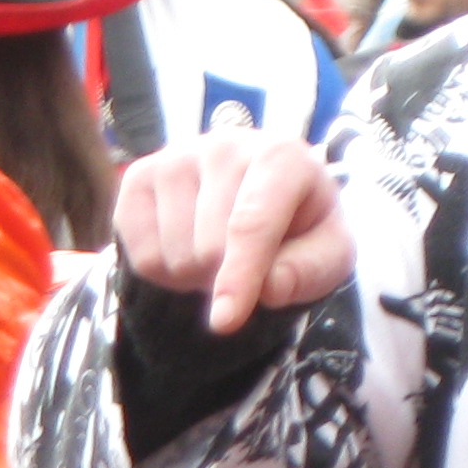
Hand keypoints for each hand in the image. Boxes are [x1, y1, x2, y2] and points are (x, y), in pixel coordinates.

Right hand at [114, 131, 355, 334]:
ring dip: (196, 277)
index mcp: (280, 156)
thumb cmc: (299, 226)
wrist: (262, 195)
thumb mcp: (328, 254)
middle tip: (247, 266)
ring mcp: (175, 157)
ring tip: (219, 254)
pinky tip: (189, 247)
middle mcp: (223, 145)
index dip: (239, 276)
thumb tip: (268, 289)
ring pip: (172, 255)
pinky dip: (165, 272)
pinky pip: (141, 254)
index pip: (251, 223)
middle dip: (225, 279)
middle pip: (207, 248)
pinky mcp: (138, 178)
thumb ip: (308, 272)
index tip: (226, 322)